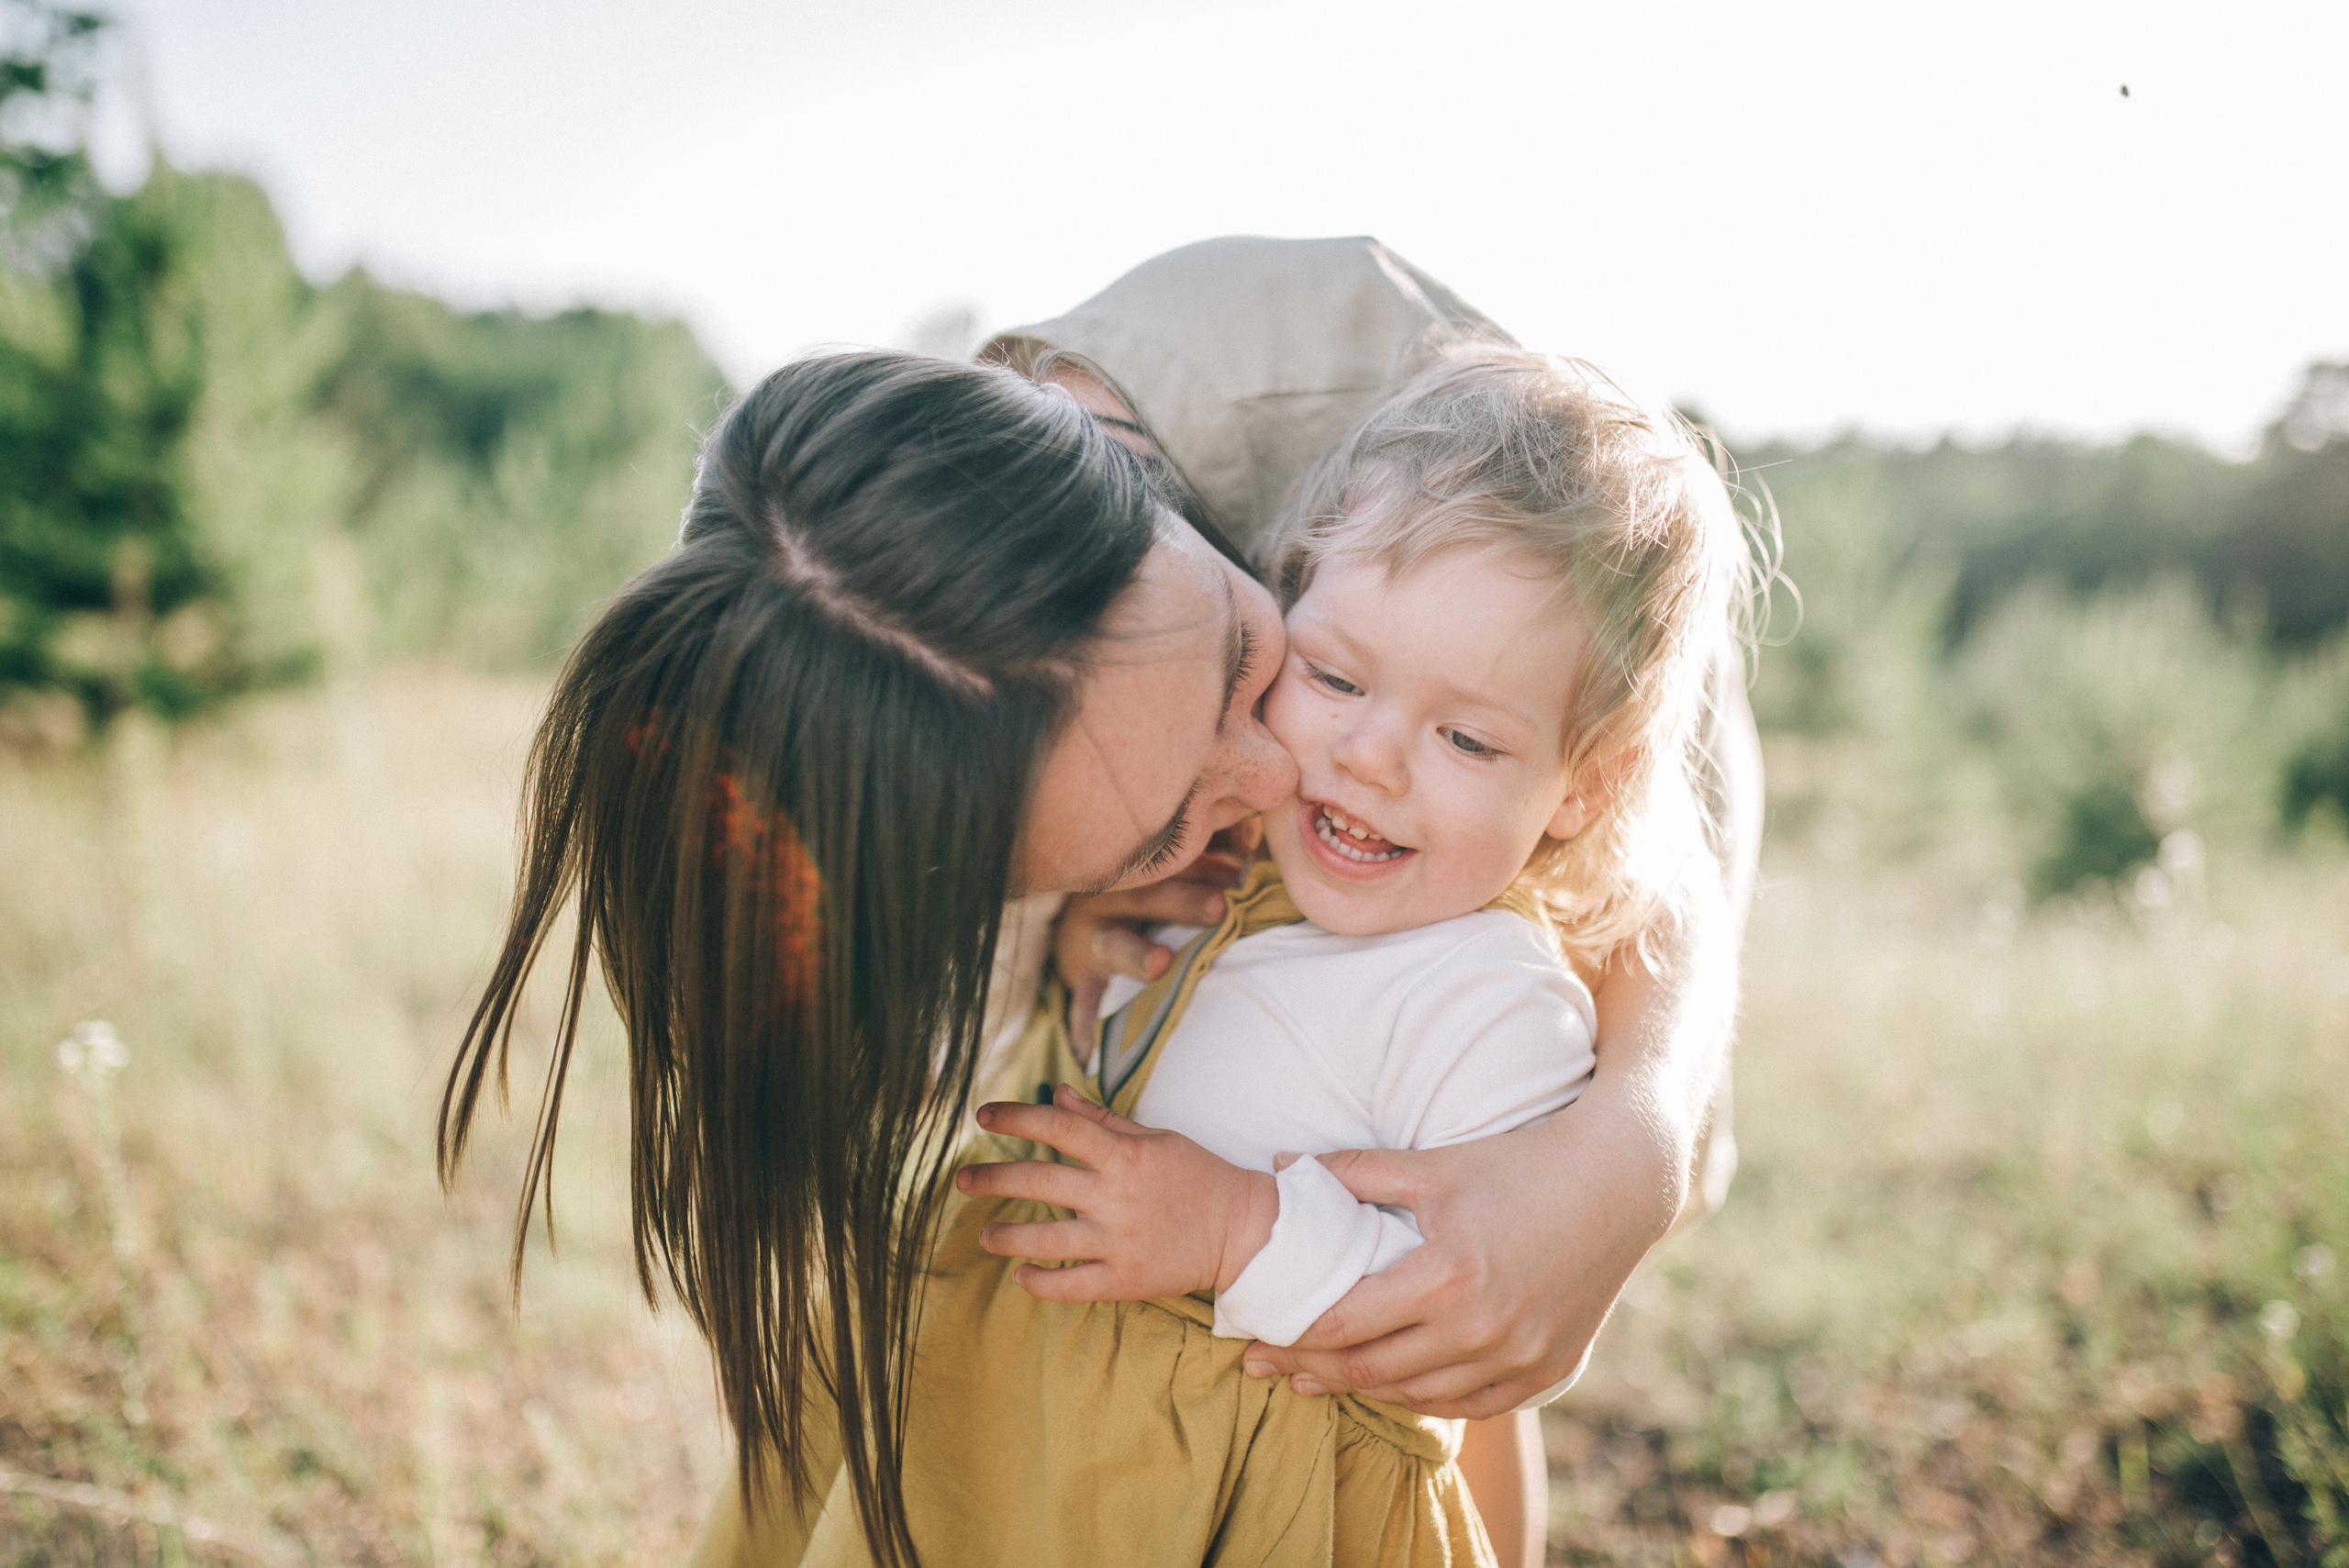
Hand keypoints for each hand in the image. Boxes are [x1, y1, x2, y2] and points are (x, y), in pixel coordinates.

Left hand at [953, 1086, 1277, 1301]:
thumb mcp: (1155, 1139)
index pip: (1058, 1127)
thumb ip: (1102, 1120)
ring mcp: (1119, 1240)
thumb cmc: (1197, 1177)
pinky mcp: (1125, 1279)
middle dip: (991, 1178)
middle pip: (1038, 1181)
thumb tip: (1057, 1093)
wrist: (1244, 1230)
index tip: (983, 1115)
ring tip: (984, 1234)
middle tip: (962, 1179)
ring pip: (1045, 1238)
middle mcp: (1116, 1195)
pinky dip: (1040, 1281)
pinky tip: (1020, 1275)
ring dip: (1005, 1236)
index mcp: (1123, 1155)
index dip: (1016, 1117)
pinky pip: (1071, 1285)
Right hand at [1052, 821, 1258, 1046]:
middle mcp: (1110, 898)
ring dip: (1138, 954)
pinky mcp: (1082, 980)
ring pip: (1114, 945)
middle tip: (1221, 908)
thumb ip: (1212, 855)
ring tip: (1161, 965)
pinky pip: (1083, 1004)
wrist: (1080, 922)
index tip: (1238, 868)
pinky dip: (1086, 1027)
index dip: (1203, 862)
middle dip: (1184, 902)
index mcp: (1138, 867)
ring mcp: (1092, 941)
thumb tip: (1260, 848)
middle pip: (1148, 896)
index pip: (1171, 860)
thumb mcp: (1167, 868)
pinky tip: (1093, 1051)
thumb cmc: (1145, 891)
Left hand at [1243, 866, 1740, 1418]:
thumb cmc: (1516, 1164)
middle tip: (1268, 1365)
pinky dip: (1425, 1398)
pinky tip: (1394, 1385)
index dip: (1292, 1334)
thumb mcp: (1433, 1163)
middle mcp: (1481, 1329)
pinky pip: (1469, 1404)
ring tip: (1319, 1377)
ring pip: (1417, 1394)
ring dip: (1364, 1390)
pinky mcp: (1546, 1371)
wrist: (1617, 1184)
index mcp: (1445, 1275)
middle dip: (1312, 1370)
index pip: (1345, 1325)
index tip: (1253, 1334)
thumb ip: (1352, 1172)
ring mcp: (1517, 1357)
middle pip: (1372, 1369)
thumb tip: (1278, 1164)